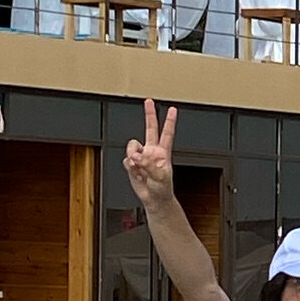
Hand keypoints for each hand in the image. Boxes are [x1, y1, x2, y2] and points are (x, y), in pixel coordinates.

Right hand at [123, 97, 176, 213]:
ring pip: (132, 146)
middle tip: (149, 102)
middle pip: (150, 128)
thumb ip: (149, 165)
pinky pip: (126, 161)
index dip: (170, 121)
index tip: (172, 109)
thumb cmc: (162, 188)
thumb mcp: (161, 177)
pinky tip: (137, 174)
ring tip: (139, 166)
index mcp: (163, 152)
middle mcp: (152, 151)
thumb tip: (138, 157)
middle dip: (150, 114)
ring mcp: (141, 157)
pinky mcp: (132, 165)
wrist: (154, 199)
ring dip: (133, 155)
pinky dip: (130, 168)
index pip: (167, 133)